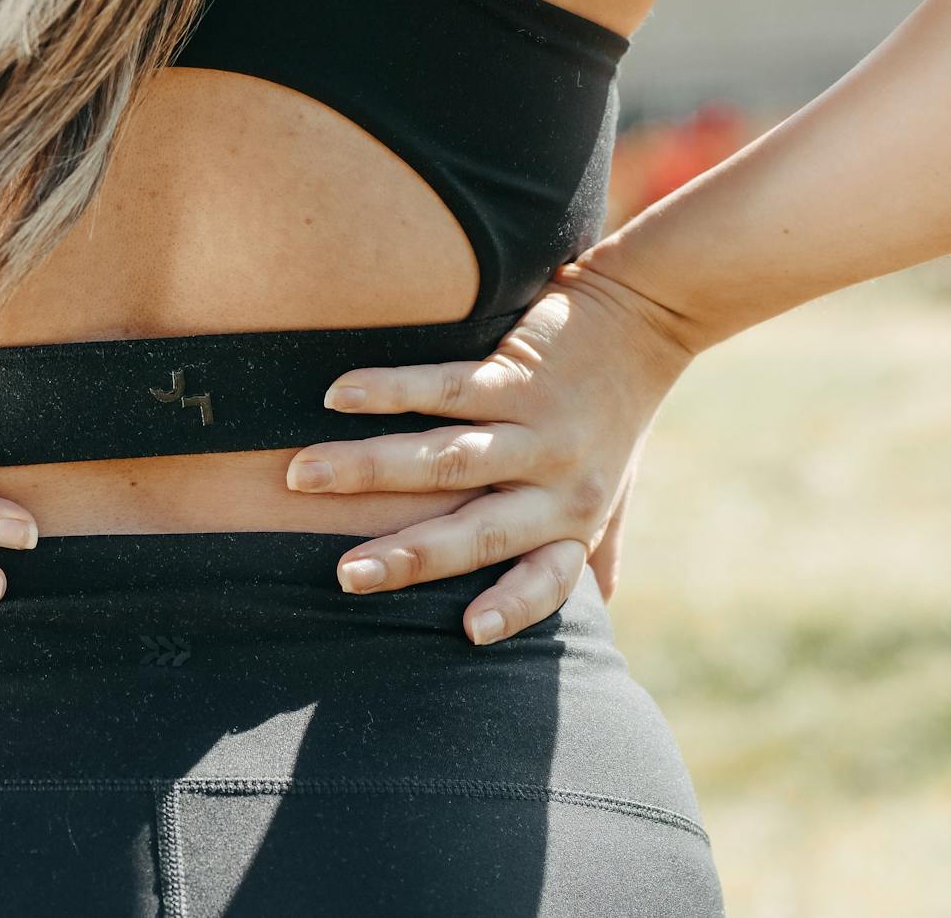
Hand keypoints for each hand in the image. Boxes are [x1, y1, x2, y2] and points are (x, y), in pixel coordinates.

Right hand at [283, 261, 696, 645]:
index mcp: (573, 521)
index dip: (512, 607)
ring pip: (446, 459)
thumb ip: (600, 545)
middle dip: (408, 556)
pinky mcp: (517, 372)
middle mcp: (556, 484)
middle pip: (477, 531)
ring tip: (303, 475)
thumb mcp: (616, 488)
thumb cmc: (617, 413)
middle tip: (345, 576)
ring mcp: (536, 429)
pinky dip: (388, 390)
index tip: (469, 633)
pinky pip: (447, 387)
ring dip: (369, 468)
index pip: (547, 580)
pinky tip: (338, 395)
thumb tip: (604, 605)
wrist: (647, 316)